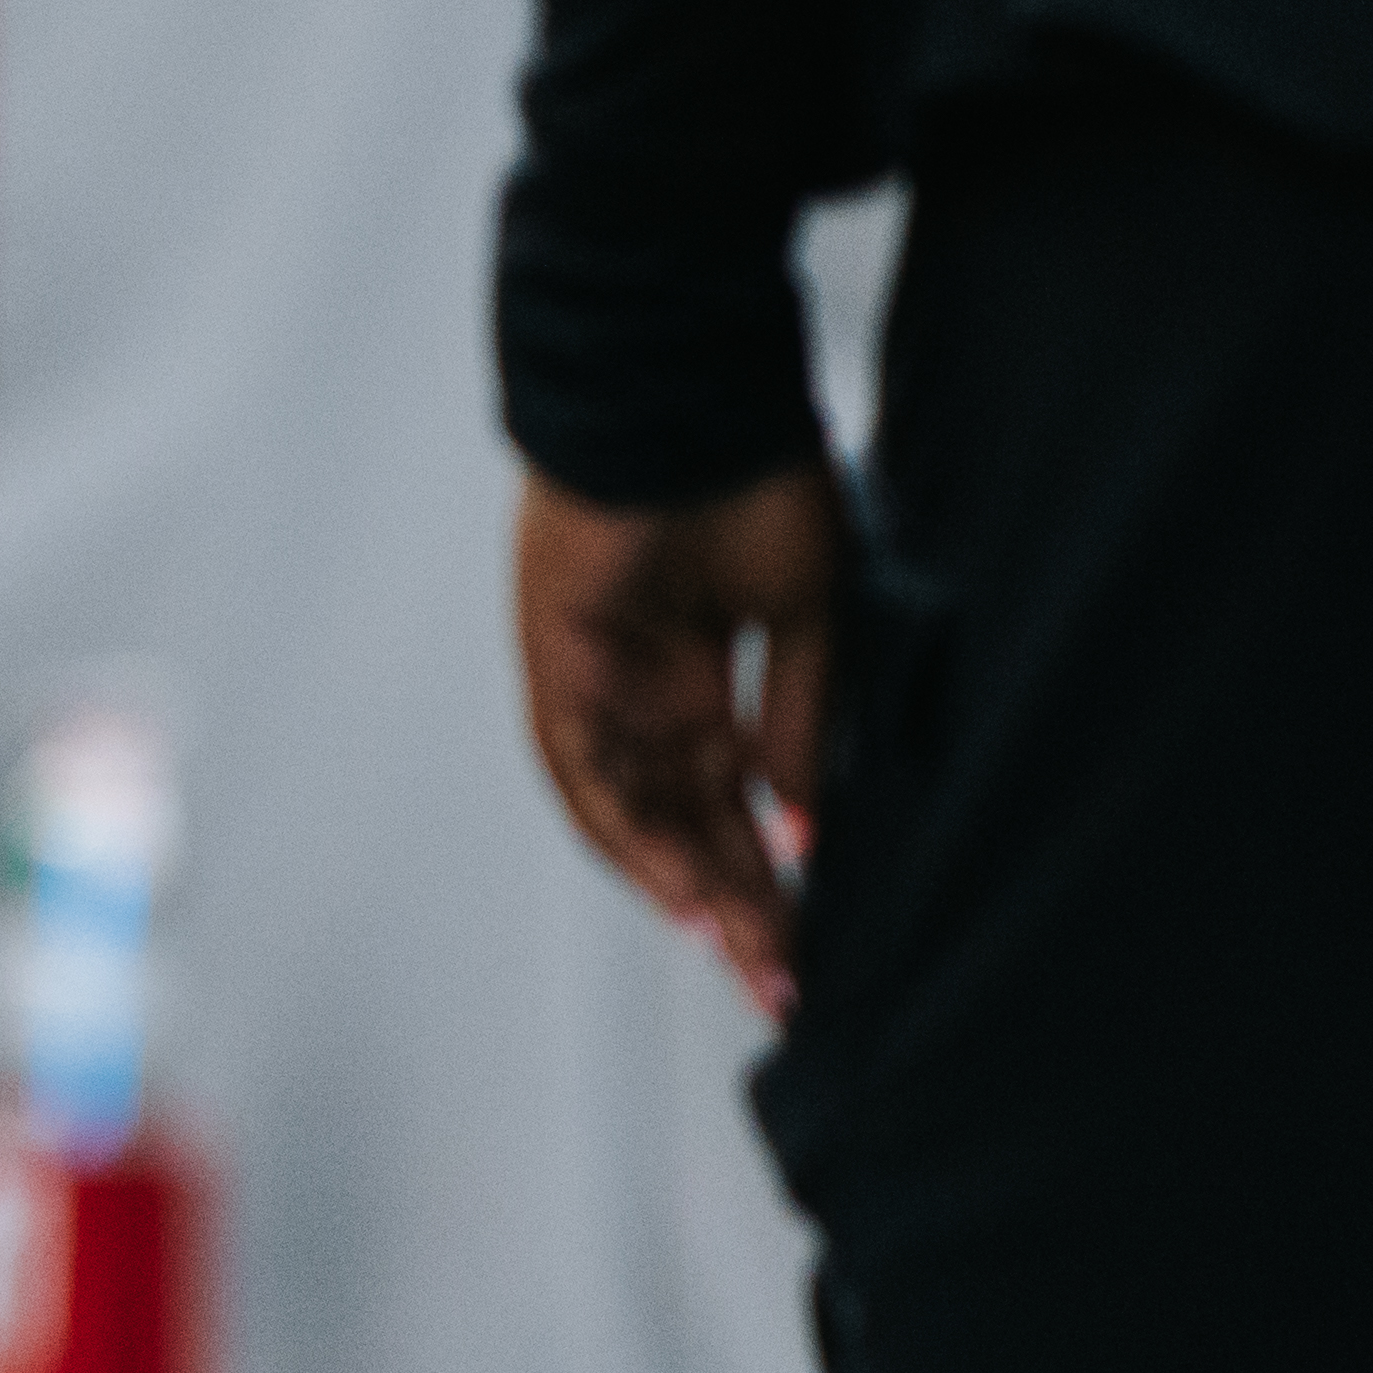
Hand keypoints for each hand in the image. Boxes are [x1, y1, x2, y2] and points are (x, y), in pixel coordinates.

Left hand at [510, 459, 839, 1012]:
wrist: (690, 393)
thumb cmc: (754, 471)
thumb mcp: (809, 608)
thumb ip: (799, 718)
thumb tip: (801, 818)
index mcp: (703, 675)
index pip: (732, 799)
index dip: (769, 871)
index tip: (810, 937)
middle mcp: (648, 692)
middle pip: (686, 824)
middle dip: (738, 906)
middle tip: (783, 980)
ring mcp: (600, 684)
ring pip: (638, 814)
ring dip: (689, 889)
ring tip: (743, 955)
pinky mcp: (561, 667)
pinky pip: (588, 773)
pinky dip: (634, 834)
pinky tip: (683, 889)